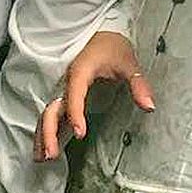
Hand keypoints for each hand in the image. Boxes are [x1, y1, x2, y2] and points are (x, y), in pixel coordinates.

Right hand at [37, 29, 155, 160]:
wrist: (100, 33)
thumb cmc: (112, 47)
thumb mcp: (128, 63)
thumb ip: (138, 84)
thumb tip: (149, 106)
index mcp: (80, 73)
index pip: (74, 96)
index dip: (75, 114)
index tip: (79, 133)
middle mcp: (66, 84)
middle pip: (52, 110)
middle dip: (49, 132)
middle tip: (51, 155)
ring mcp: (63, 90)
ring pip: (48, 115)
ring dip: (43, 136)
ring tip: (41, 159)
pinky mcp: (64, 96)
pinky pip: (52, 115)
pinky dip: (46, 131)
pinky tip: (44, 148)